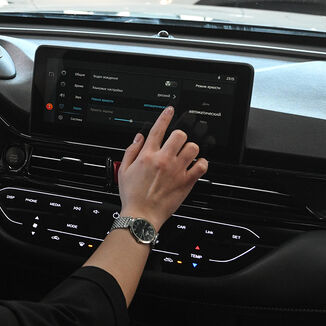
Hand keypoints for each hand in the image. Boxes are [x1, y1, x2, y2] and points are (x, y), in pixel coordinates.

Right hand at [117, 106, 207, 230]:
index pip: (158, 129)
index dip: (165, 116)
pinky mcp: (187, 181)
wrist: (141, 215)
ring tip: (187, 153)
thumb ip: (131, 151)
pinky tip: (197, 165)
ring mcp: (177, 170)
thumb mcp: (124, 170)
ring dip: (191, 148)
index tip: (170, 110)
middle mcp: (163, 160)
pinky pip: (202, 166)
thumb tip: (139, 137)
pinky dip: (202, 163)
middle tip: (178, 141)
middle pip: (180, 135)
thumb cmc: (132, 195)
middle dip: (180, 135)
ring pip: (193, 147)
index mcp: (147, 155)